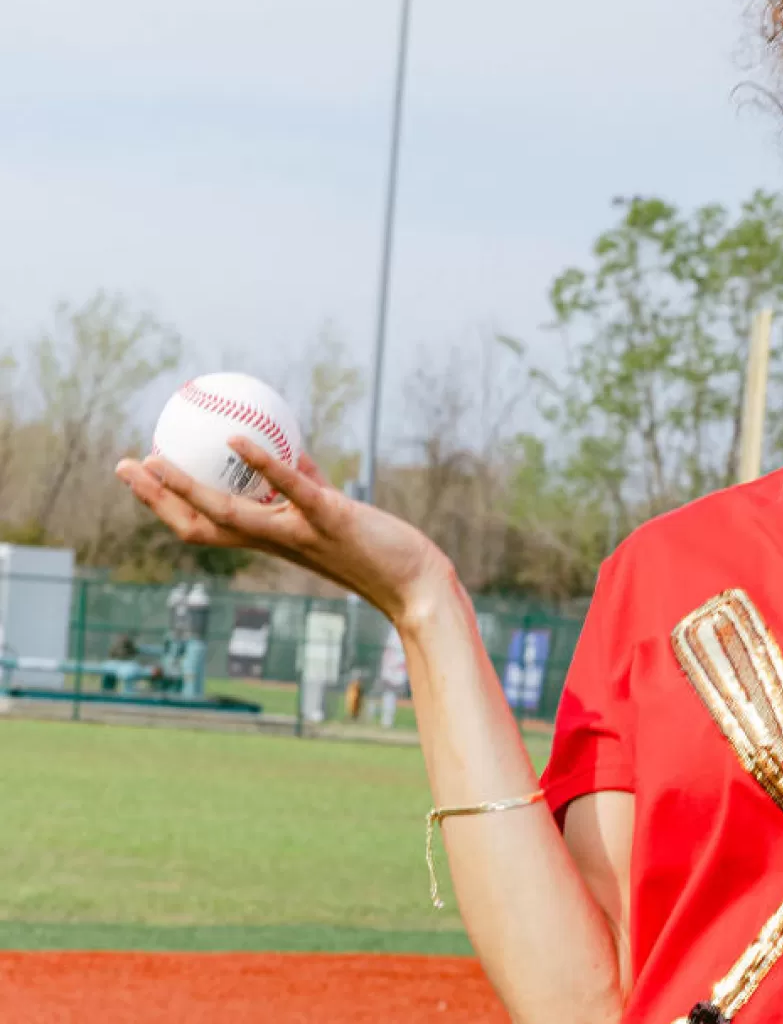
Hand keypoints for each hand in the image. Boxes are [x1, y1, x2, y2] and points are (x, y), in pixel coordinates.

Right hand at [116, 434, 449, 626]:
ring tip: (155, 460)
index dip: (167, 506)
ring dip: (187, 489)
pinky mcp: (329, 519)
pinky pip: (290, 489)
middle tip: (124, 467)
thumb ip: (307, 486)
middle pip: (200, 526)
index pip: (206, 527)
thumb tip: (290, 453)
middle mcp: (274, 540)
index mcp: (271, 539)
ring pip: (229, 514)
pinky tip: (236, 440)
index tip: (140, 477)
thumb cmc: (376, 549)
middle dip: (156, 500)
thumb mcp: (332, 513)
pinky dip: (262, 466)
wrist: (416, 583)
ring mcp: (298, 532)